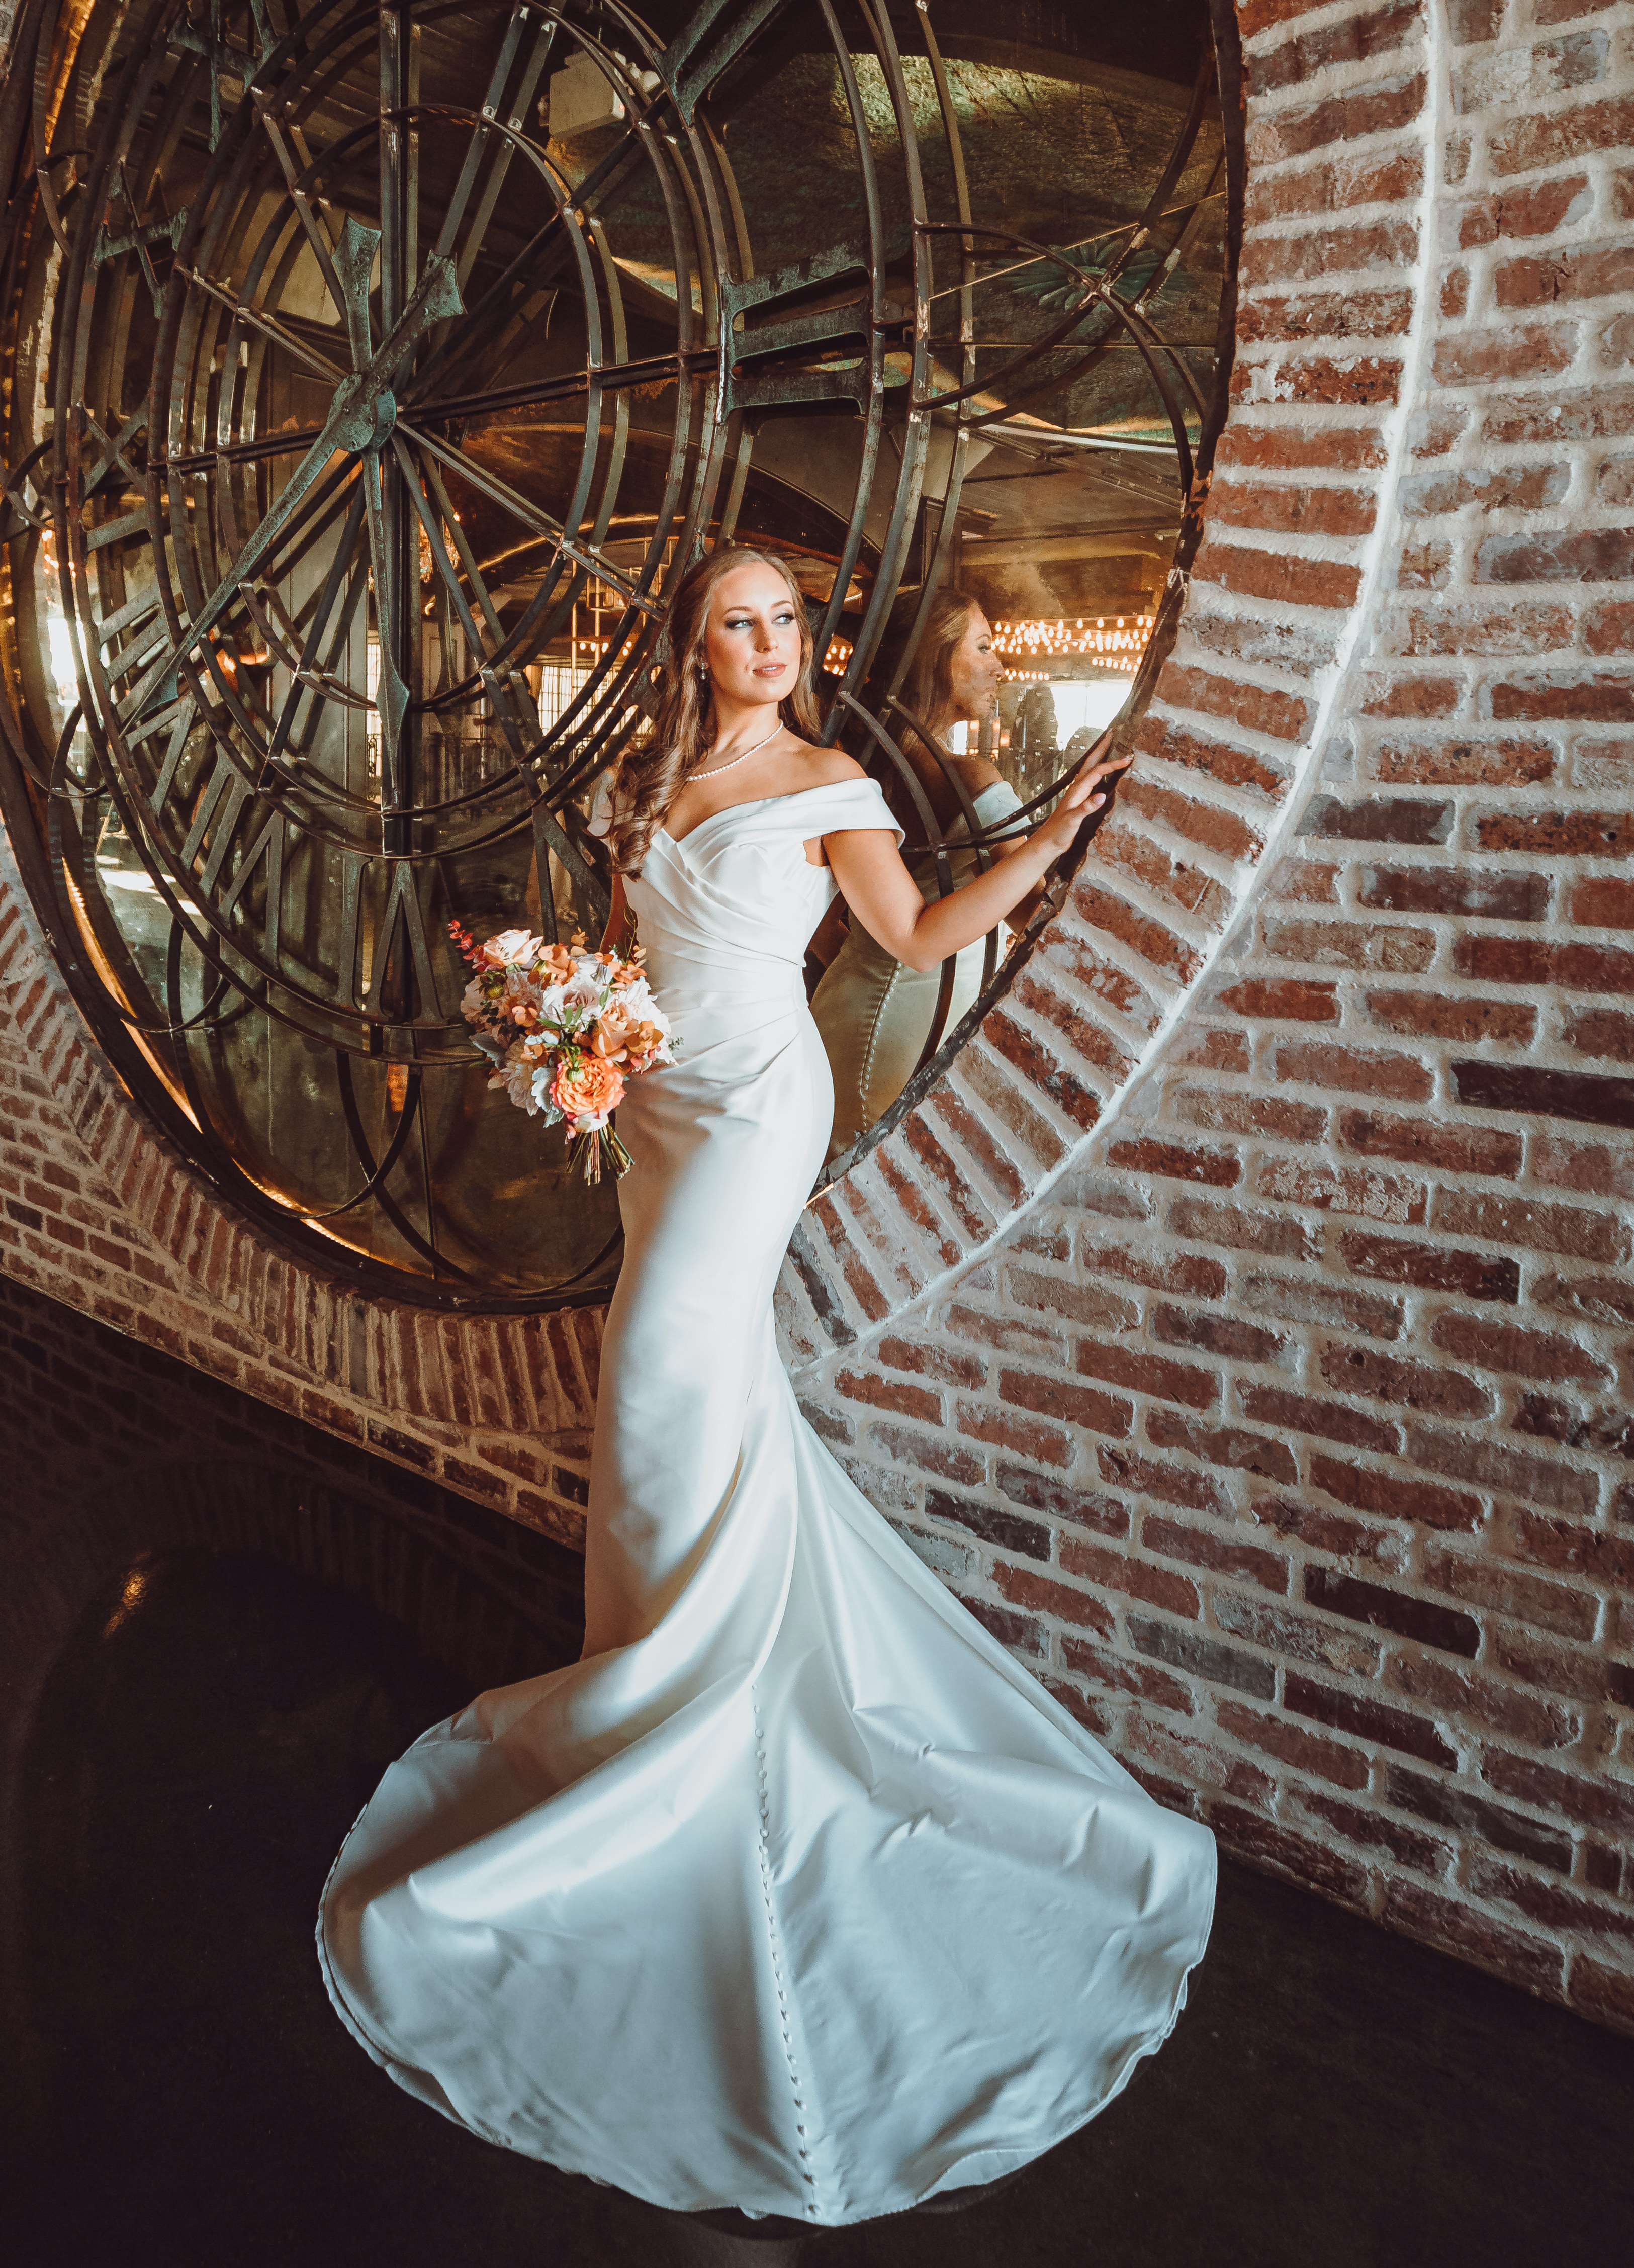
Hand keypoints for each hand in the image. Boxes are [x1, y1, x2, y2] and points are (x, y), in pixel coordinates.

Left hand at [1028, 730, 1132, 861]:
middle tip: (1112, 733)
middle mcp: (1077, 788)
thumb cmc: (1058, 832)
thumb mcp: (1073, 821)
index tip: (1128, 759)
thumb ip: (1086, 808)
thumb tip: (1101, 795)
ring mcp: (1078, 793)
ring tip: (1110, 747)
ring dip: (1100, 757)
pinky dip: (1099, 773)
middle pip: (1091, 763)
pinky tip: (1104, 774)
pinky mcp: (1080, 801)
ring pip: (1091, 769)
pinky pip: (1092, 781)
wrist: (1048, 842)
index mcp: (1077, 790)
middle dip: (1102, 748)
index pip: (1098, 771)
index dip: (1113, 764)